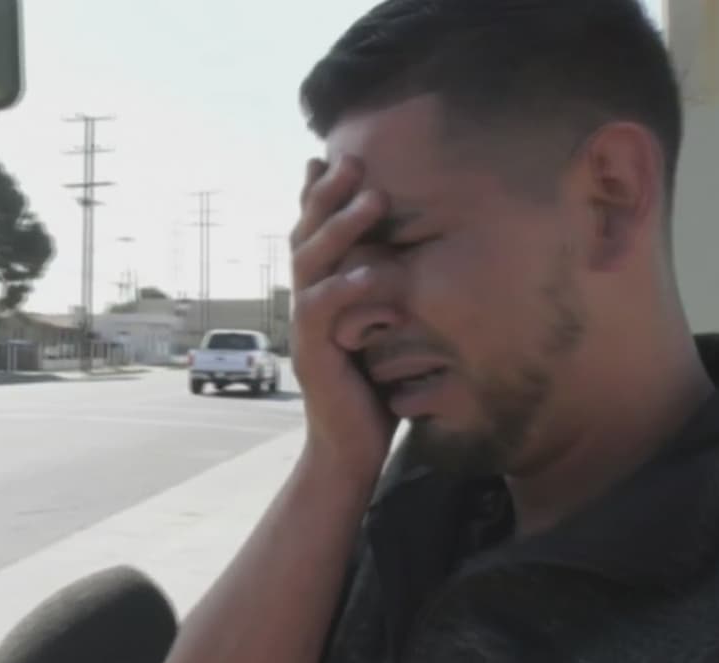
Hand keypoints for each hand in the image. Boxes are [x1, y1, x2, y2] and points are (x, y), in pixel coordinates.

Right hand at [289, 156, 396, 485]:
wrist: (349, 450)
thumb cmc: (373, 392)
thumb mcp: (384, 332)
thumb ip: (386, 297)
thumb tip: (413, 263)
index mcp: (320, 295)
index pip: (313, 235)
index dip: (317, 197)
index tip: (329, 156)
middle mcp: (305, 303)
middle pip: (306, 236)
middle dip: (328, 195)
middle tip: (353, 160)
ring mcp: (305, 328)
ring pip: (312, 264)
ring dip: (341, 229)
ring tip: (372, 199)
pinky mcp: (314, 355)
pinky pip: (323, 312)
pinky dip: (348, 289)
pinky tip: (372, 272)